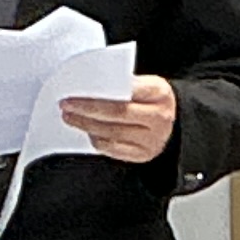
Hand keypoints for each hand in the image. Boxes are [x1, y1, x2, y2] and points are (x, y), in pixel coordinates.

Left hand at [58, 75, 179, 165]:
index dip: (103, 91)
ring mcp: (153, 139)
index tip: (77, 90)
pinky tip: (87, 132)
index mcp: (160, 93)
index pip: (128, 90)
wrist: (173, 121)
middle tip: (66, 105)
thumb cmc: (153, 100)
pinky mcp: (144, 154)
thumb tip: (89, 87)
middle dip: (86, 109)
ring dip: (86, 125)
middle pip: (117, 113)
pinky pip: (114, 149)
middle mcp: (160, 118)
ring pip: (112, 132)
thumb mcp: (146, 85)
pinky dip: (97, 140)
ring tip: (70, 117)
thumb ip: (125, 84)